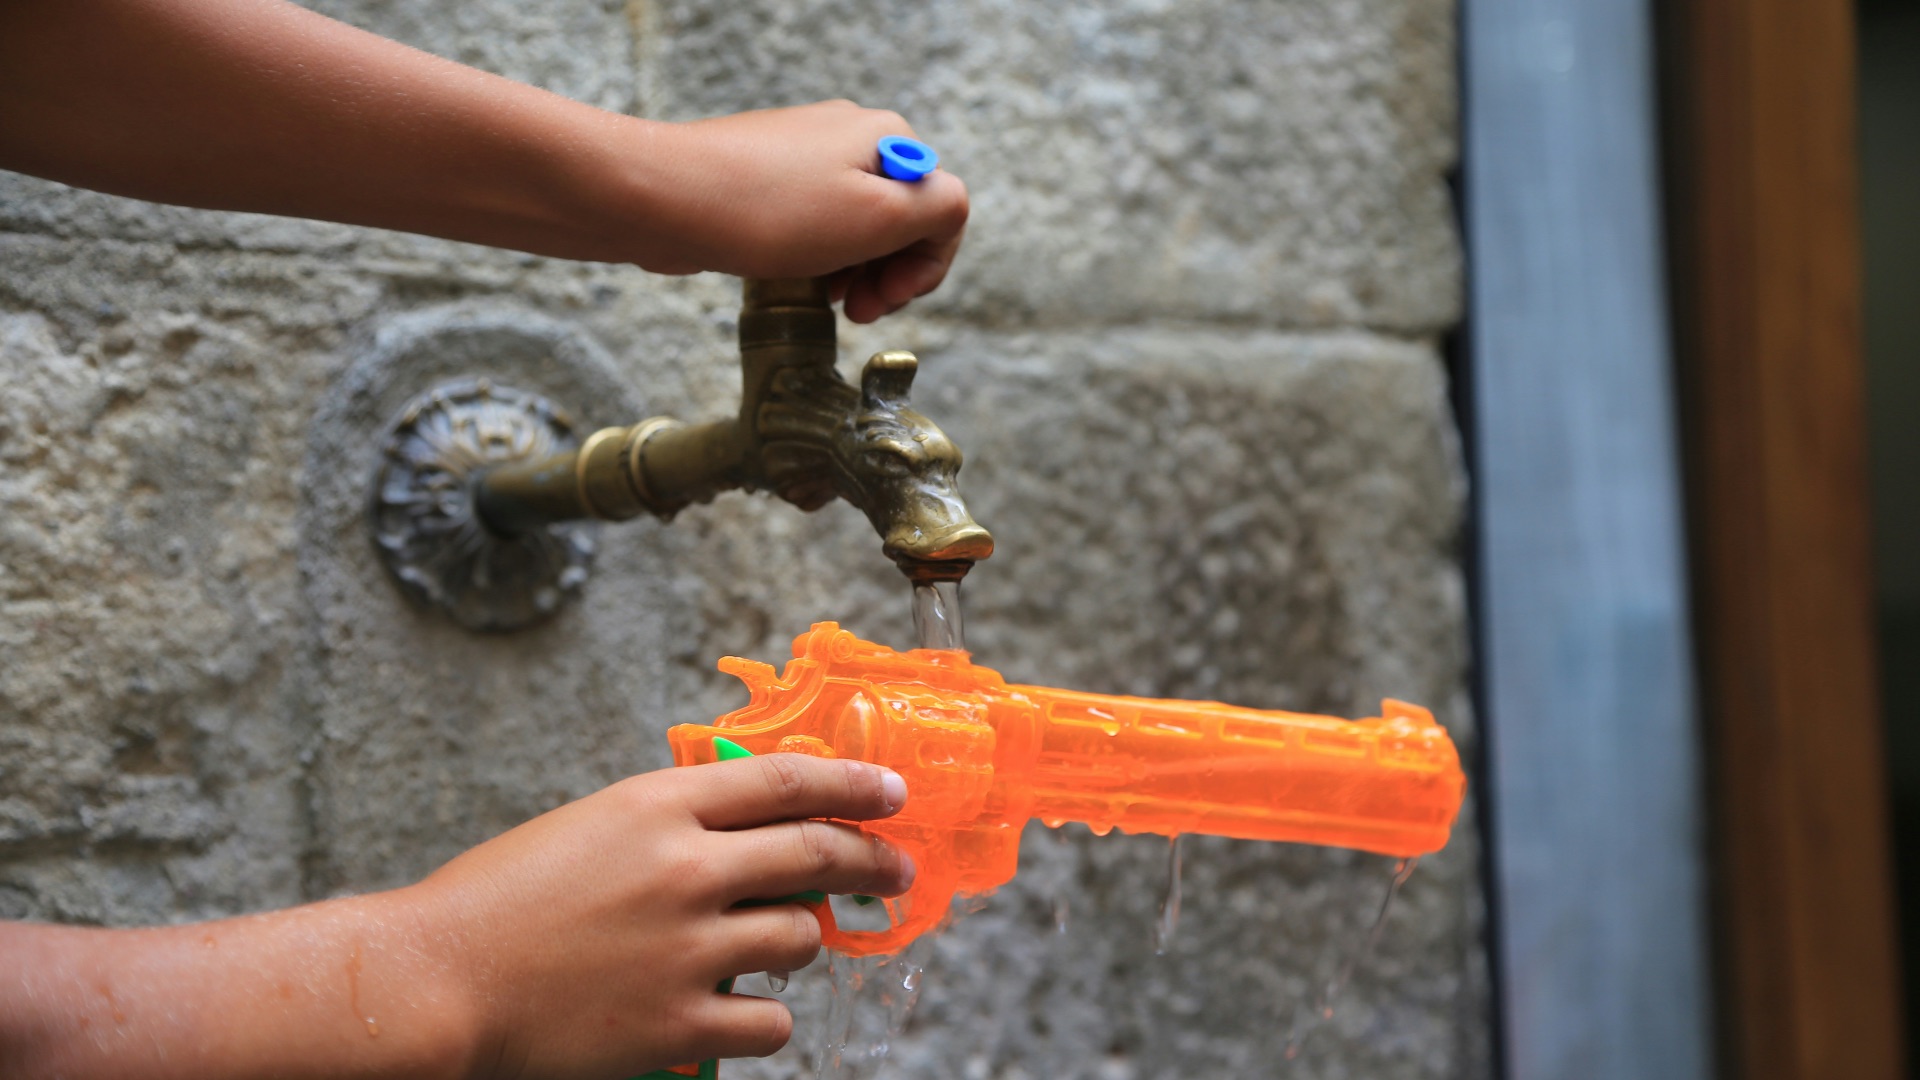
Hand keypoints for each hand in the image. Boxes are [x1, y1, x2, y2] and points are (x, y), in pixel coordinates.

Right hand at [418, 754, 913, 1078]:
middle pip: (817, 853)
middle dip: (871, 860)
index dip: (854, 784)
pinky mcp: (679, 1021)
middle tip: (896, 870)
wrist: (435, 982)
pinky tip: (739, 1010)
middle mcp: (685, 868)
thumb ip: (671, 822)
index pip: (786, 781)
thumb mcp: (590, 826)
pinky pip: (772, 1019)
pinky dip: (764, 1016)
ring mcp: (687, 947)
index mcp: (657, 806)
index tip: (893, 793)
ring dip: (797, 942)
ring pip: (801, 938)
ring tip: (767, 947)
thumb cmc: (500, 903)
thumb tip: (755, 828)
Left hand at [637, 101, 969, 322]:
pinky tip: (796, 279)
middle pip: (900, 218)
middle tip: (857, 311)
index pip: (942, 210)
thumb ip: (938, 211)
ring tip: (824, 297)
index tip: (886, 302)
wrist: (668, 199)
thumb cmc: (770, 211)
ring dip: (853, 269)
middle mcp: (851, 136)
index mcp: (888, 139)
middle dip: (888, 272)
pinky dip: (817, 256)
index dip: (923, 268)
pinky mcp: (769, 176)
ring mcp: (807, 154)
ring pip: (857, 224)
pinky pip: (814, 223)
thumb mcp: (879, 216)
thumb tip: (949, 212)